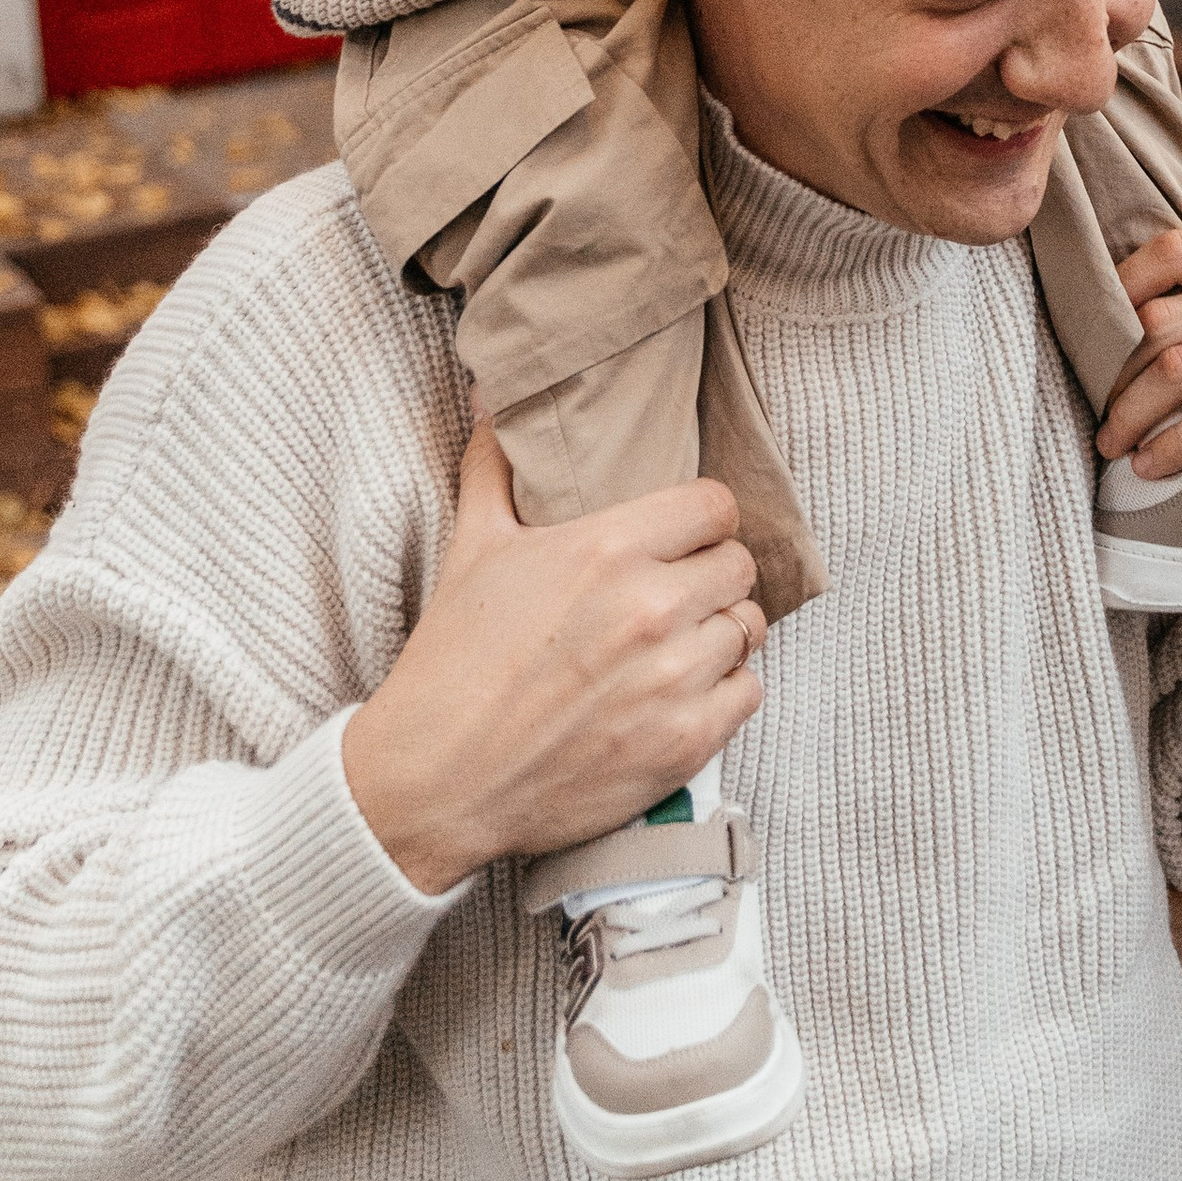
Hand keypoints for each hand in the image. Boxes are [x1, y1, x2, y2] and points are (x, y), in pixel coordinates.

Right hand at [340, 421, 768, 896]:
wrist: (433, 782)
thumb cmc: (452, 663)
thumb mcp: (472, 548)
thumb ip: (494, 465)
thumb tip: (491, 398)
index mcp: (607, 549)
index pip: (715, 505)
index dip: (703, 518)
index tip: (685, 535)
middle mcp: (653, 609)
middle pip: (738, 566)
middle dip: (711, 575)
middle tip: (679, 592)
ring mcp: (674, 679)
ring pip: (747, 629)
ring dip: (719, 633)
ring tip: (681, 643)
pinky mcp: (685, 743)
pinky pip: (748, 694)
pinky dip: (725, 692)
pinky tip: (683, 692)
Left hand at [1096, 228, 1181, 495]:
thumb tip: (1131, 306)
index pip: (1174, 249)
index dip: (1118, 285)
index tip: (1091, 330)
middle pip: (1162, 318)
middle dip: (1111, 368)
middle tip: (1095, 407)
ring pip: (1176, 370)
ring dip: (1129, 414)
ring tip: (1112, 442)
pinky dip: (1167, 449)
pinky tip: (1151, 466)